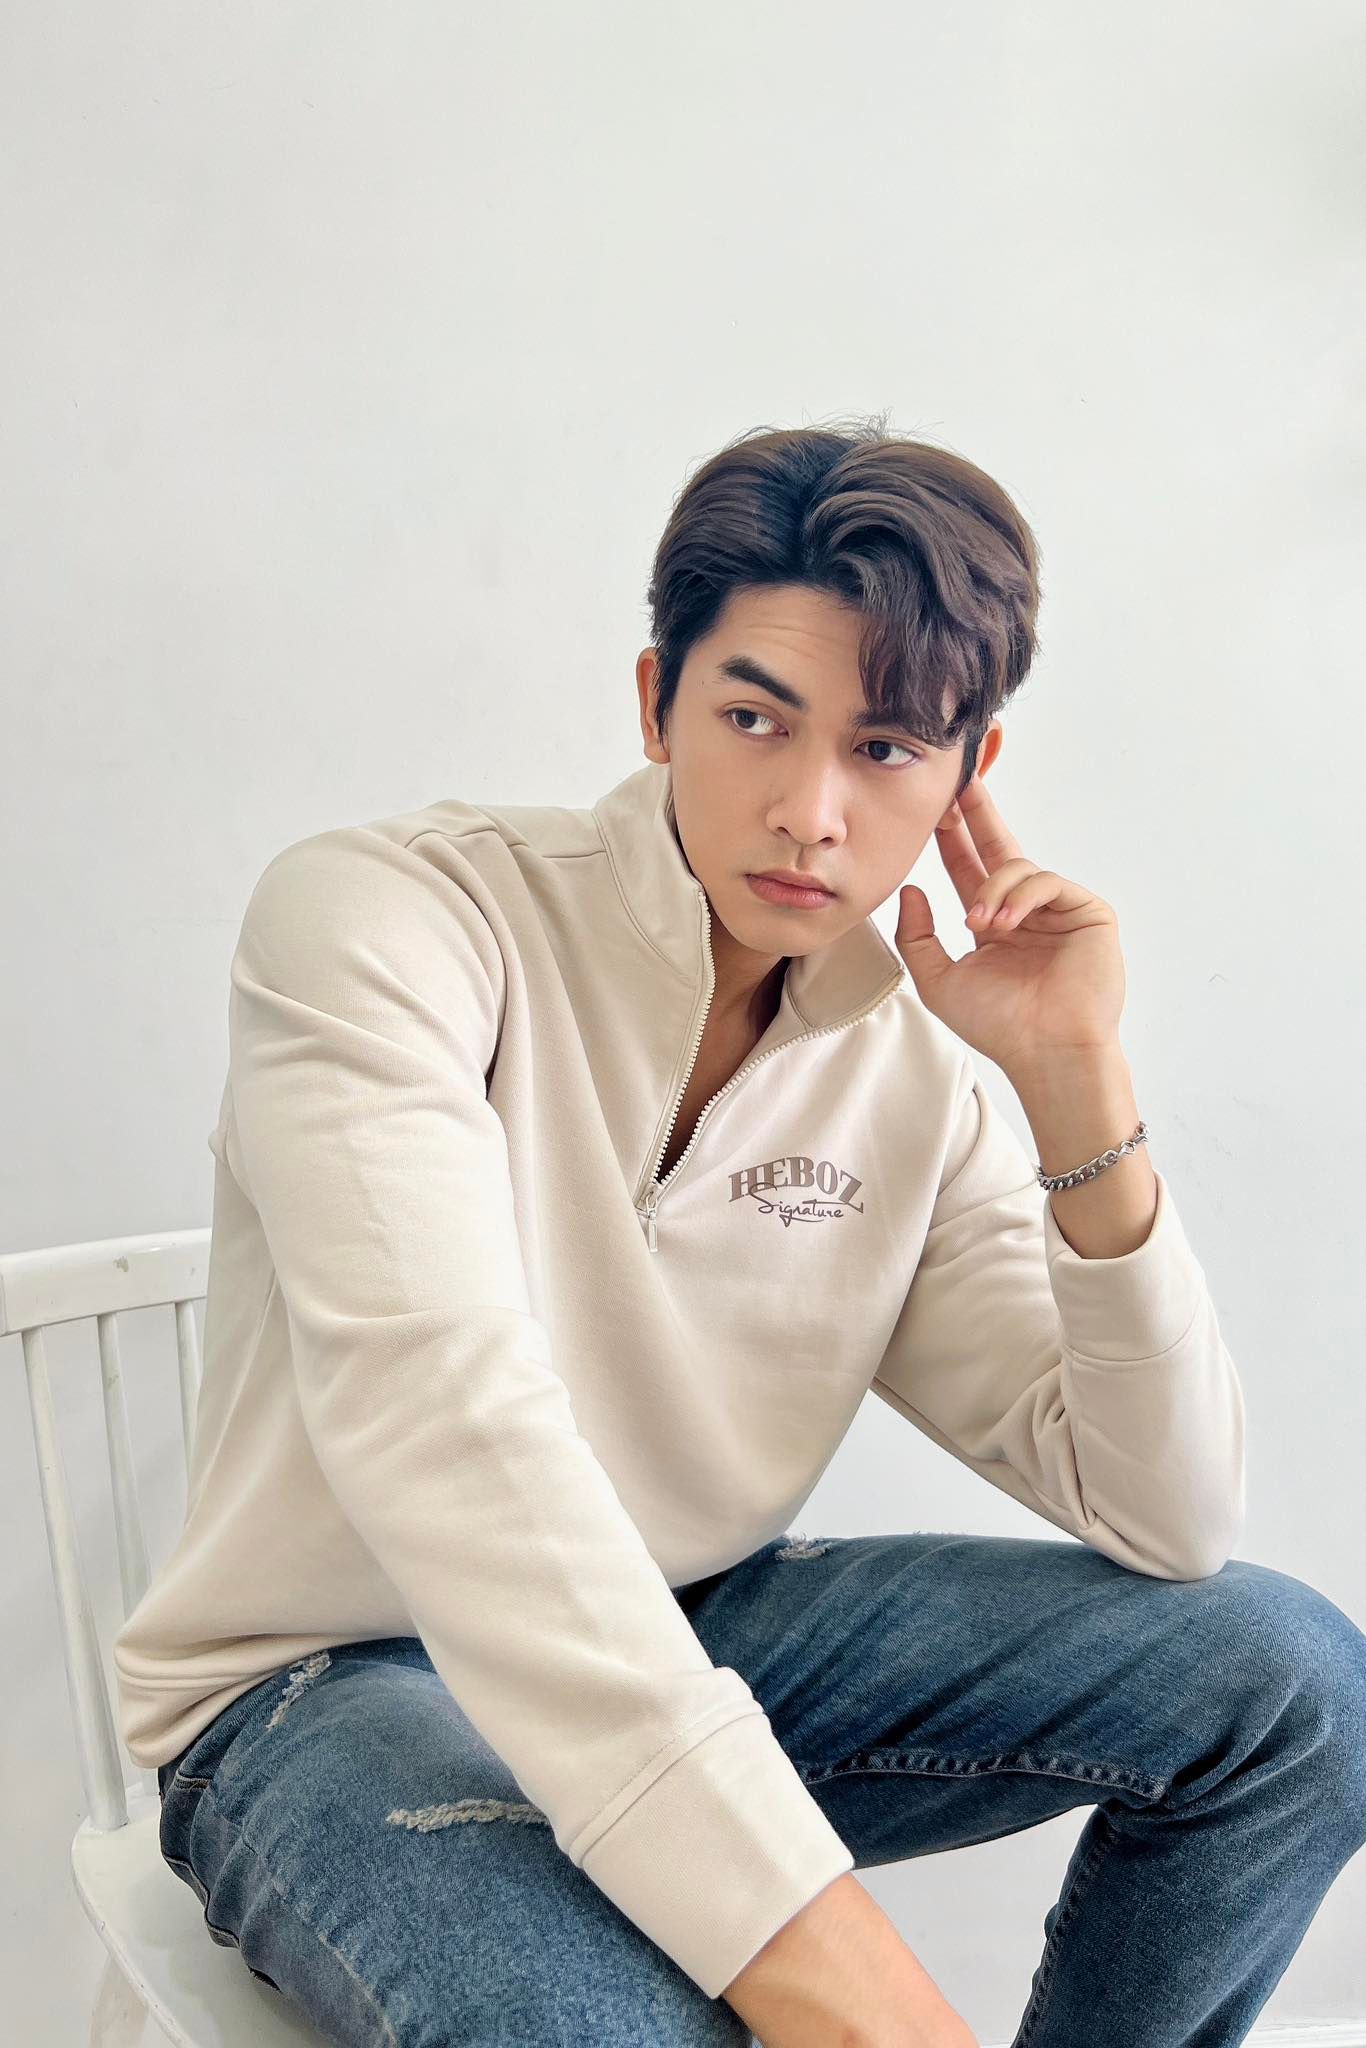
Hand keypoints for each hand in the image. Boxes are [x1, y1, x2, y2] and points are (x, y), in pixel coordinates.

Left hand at [893, 769, 1125, 1075]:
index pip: (967, 867)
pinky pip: (1047, 882)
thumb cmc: (998, 1024)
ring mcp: (1058, 910)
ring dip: (990, 890)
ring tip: (979, 924)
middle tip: (961, 779)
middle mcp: (1026, 911)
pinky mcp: (1088, 911)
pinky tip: (1003, 924)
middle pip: (999, 846)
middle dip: (978, 812)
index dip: (950, 836)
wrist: (1045, 1051)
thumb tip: (910, 889)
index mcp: (994, 923)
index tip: (933, 806)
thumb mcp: (938, 980)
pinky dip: (1020, 897)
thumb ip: (917, 936)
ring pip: (1018, 868)